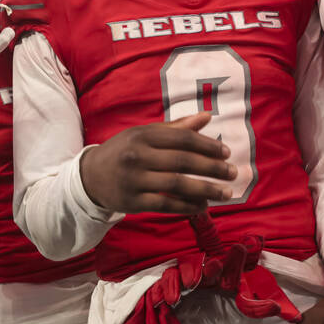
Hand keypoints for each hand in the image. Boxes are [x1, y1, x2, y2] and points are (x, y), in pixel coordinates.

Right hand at [79, 112, 235, 213]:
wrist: (90, 177)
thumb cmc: (125, 152)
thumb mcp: (145, 135)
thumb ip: (177, 128)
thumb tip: (207, 117)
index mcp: (143, 135)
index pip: (182, 139)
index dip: (207, 145)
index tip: (226, 153)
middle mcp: (137, 156)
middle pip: (183, 161)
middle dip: (212, 168)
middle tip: (232, 173)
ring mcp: (134, 180)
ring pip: (177, 185)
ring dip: (205, 189)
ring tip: (225, 193)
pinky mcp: (132, 202)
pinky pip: (165, 205)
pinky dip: (187, 206)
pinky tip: (203, 206)